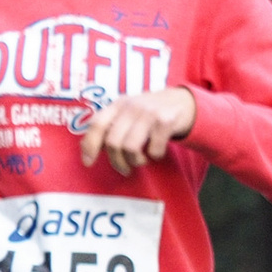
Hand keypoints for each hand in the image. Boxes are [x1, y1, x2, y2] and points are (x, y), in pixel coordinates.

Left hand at [80, 86, 197, 175]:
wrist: (183, 102)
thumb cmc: (151, 114)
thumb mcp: (129, 113)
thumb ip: (112, 126)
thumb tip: (92, 149)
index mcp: (118, 105)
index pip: (97, 125)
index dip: (89, 146)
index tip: (88, 163)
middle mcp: (131, 107)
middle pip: (113, 142)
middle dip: (117, 162)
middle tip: (124, 168)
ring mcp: (149, 114)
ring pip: (130, 148)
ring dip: (135, 161)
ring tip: (140, 161)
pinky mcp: (165, 122)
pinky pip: (153, 150)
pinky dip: (154, 156)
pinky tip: (157, 151)